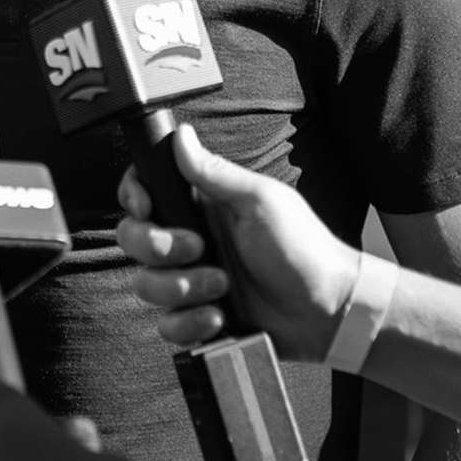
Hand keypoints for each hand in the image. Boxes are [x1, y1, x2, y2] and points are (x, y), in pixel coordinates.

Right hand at [115, 124, 361, 361]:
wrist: (328, 310)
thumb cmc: (303, 247)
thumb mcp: (260, 202)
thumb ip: (214, 172)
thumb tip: (181, 134)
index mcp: (201, 205)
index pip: (144, 191)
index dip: (133, 198)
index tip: (145, 209)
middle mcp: (190, 240)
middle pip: (133, 239)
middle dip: (159, 249)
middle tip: (200, 250)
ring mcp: (191, 280)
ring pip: (146, 285)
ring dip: (182, 288)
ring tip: (223, 288)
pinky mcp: (198, 317)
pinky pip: (167, 326)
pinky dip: (190, 323)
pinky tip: (219, 318)